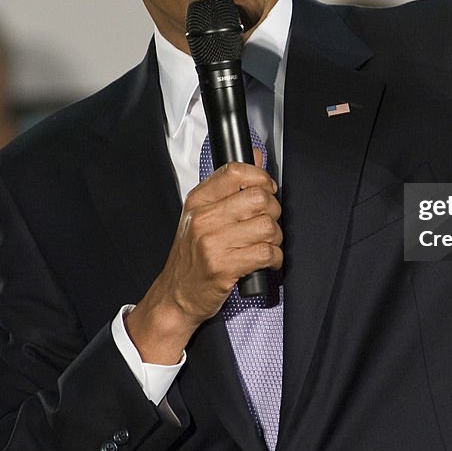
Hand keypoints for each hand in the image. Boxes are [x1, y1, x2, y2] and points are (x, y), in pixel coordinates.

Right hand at [125, 155, 281, 363]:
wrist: (176, 295)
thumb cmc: (192, 256)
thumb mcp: (202, 215)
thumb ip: (229, 186)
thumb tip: (256, 156)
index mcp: (198, 200)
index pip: (235, 172)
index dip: (261, 178)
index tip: (268, 189)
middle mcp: (203, 218)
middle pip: (259, 199)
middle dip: (274, 211)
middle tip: (267, 222)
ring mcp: (212, 243)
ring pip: (267, 227)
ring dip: (276, 238)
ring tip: (266, 244)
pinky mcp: (224, 267)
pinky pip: (266, 253)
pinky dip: (275, 259)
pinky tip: (266, 261)